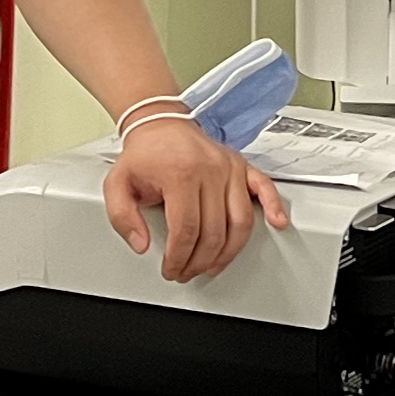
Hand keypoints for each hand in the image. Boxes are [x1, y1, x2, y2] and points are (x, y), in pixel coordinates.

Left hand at [103, 120, 290, 281]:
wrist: (161, 124)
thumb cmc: (144, 155)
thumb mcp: (117, 184)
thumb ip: (122, 217)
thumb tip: (141, 244)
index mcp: (180, 174)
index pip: (186, 231)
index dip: (179, 258)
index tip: (171, 269)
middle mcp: (209, 170)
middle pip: (214, 232)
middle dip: (199, 262)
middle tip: (186, 271)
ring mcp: (229, 168)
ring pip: (240, 222)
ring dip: (228, 253)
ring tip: (212, 266)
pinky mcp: (242, 166)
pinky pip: (264, 188)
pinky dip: (273, 207)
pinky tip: (277, 222)